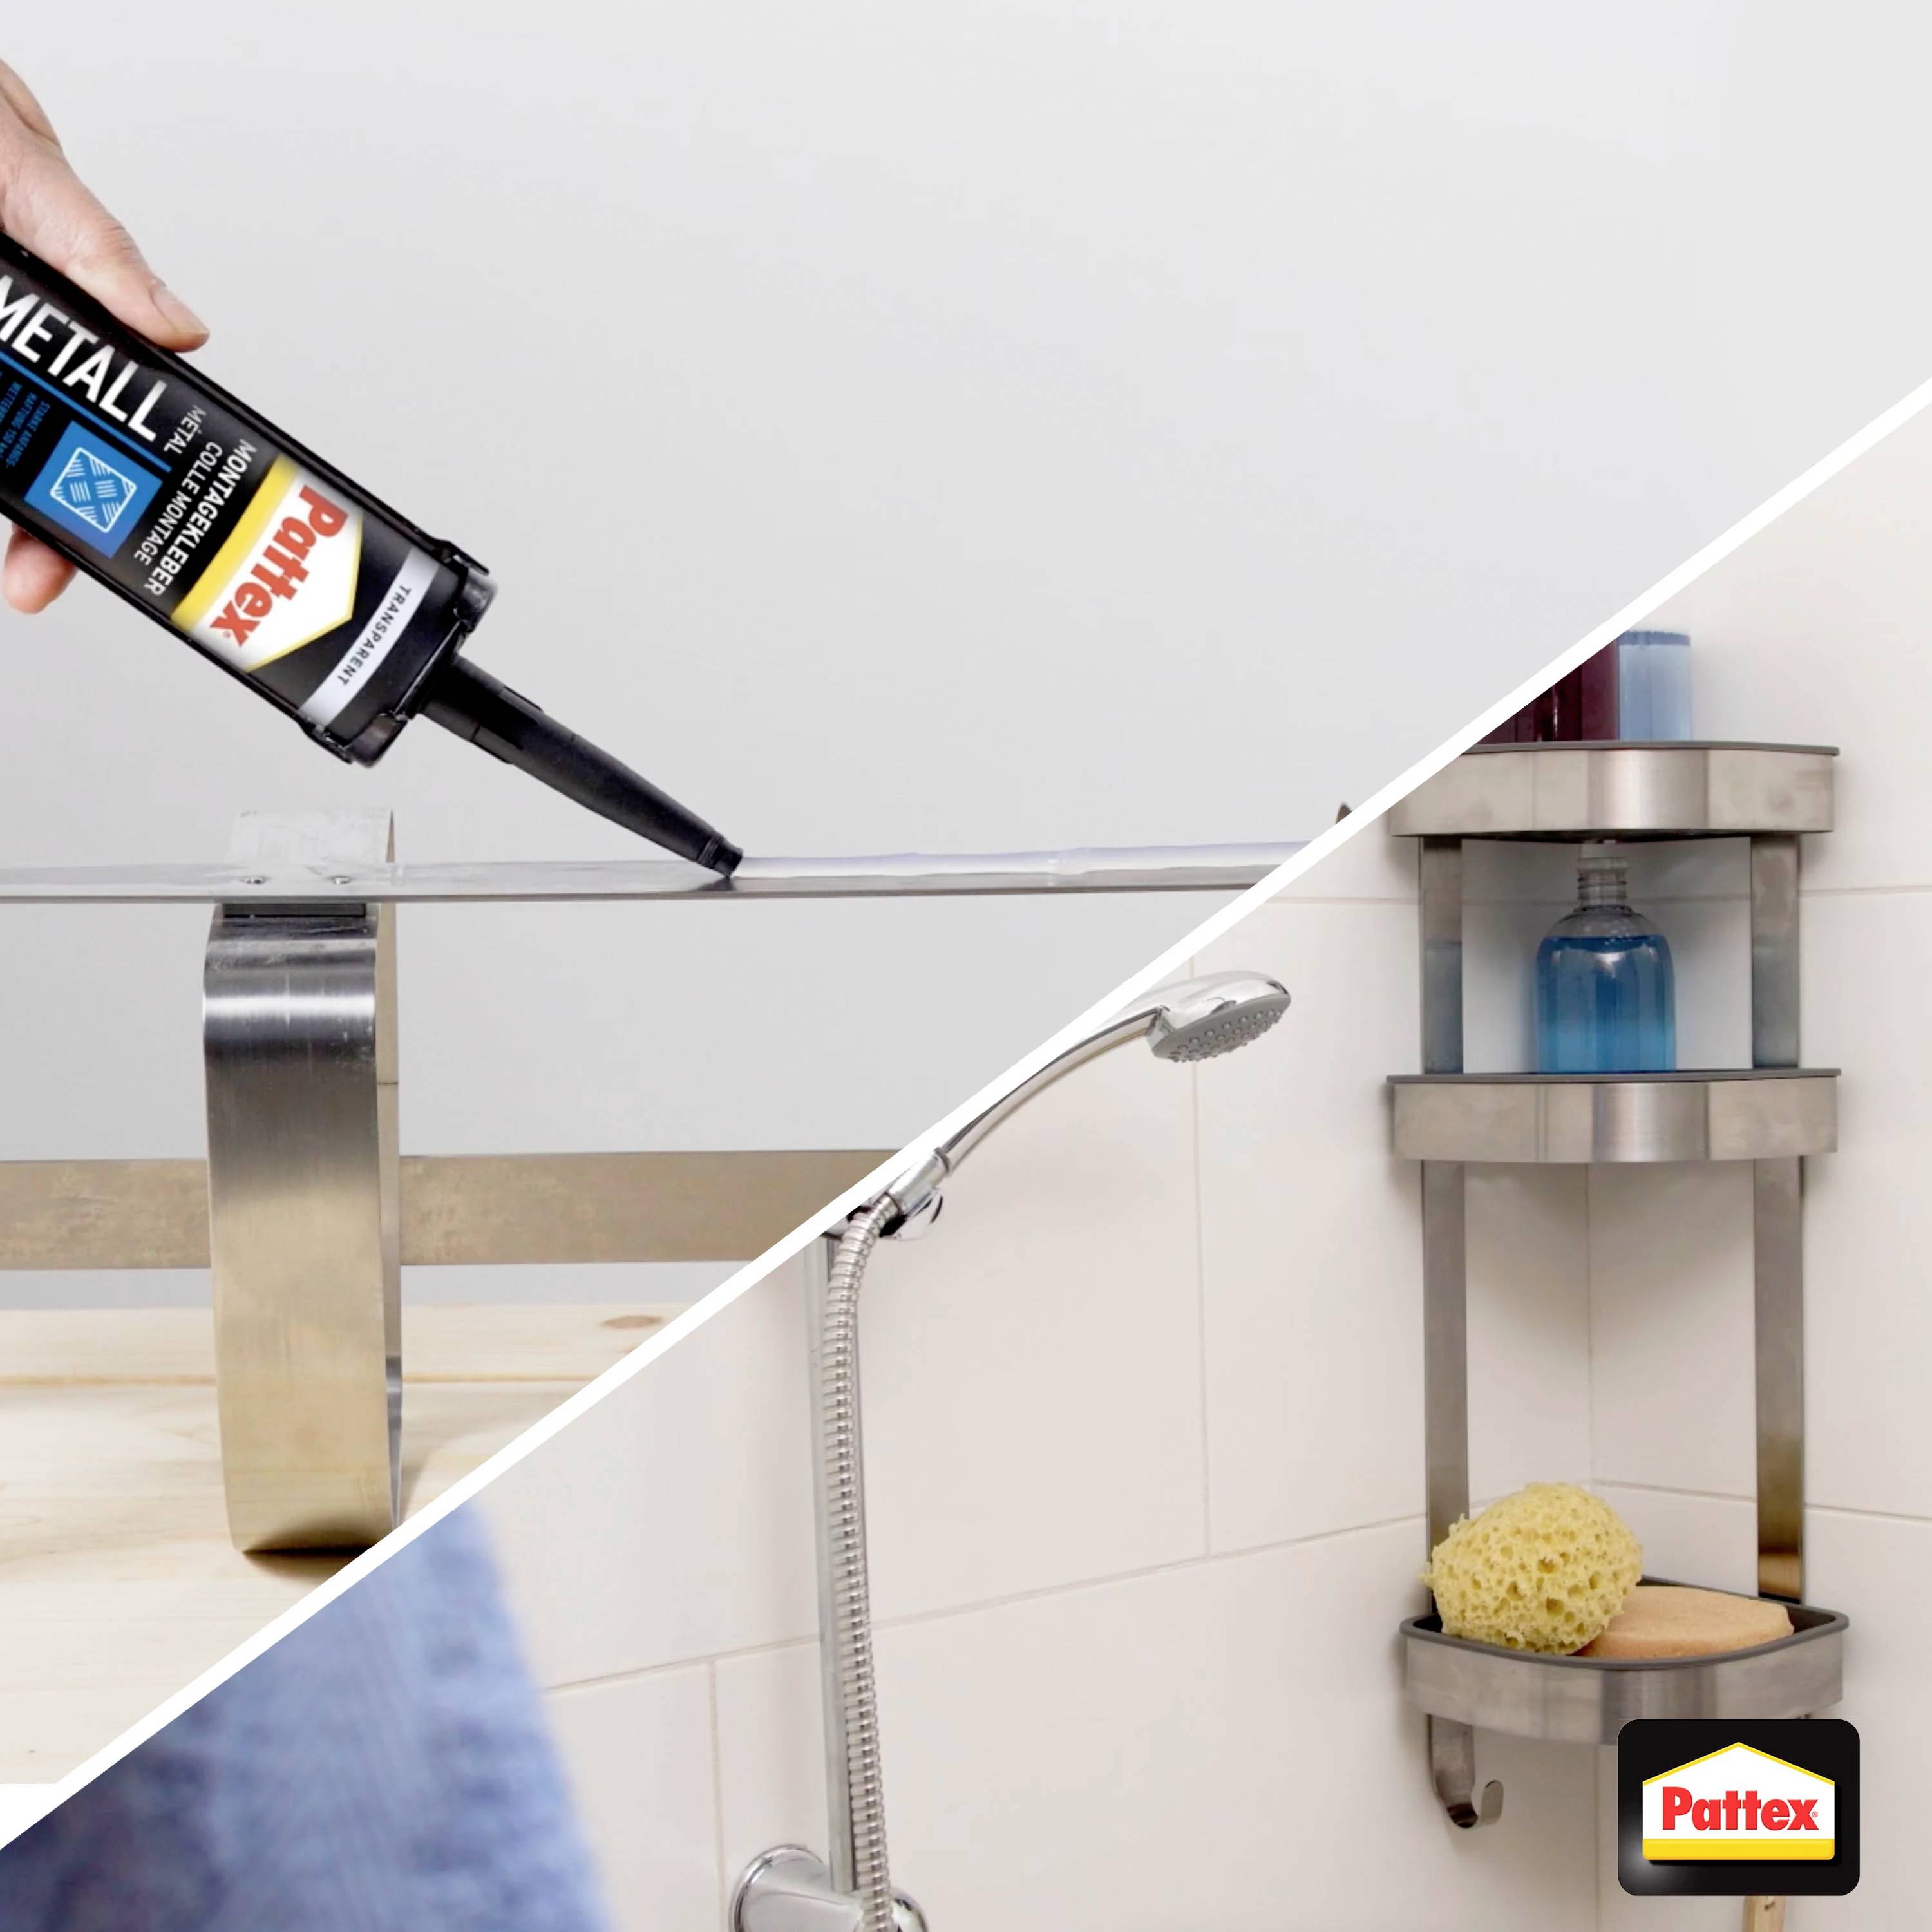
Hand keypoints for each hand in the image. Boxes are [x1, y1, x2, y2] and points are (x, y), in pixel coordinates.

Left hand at [0, 60, 206, 613]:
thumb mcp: (22, 159)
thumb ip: (96, 242)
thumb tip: (177, 328)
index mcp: (47, 303)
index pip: (96, 408)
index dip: (109, 483)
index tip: (115, 537)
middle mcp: (5, 338)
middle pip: (37, 454)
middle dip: (47, 528)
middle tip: (38, 578)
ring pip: (0, 448)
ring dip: (6, 501)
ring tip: (14, 562)